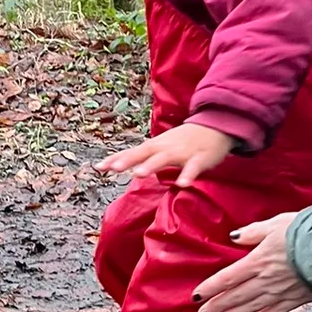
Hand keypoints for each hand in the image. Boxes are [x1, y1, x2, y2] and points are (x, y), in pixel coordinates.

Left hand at [98, 122, 234, 188]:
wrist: (214, 127)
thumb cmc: (183, 140)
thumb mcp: (160, 146)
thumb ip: (142, 157)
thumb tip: (116, 165)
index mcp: (155, 146)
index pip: (131, 152)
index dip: (115, 159)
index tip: (98, 167)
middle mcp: (165, 147)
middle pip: (143, 153)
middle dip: (128, 160)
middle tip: (113, 168)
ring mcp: (182, 152)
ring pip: (165, 158)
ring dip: (151, 165)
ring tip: (138, 174)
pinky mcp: (200, 158)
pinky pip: (193, 168)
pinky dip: (187, 175)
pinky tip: (182, 184)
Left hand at [193, 212, 311, 311]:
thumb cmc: (306, 232)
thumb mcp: (276, 224)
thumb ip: (254, 232)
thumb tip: (235, 237)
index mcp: (258, 261)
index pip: (227, 278)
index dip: (210, 288)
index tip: (197, 296)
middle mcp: (266, 280)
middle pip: (235, 296)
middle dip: (217, 306)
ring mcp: (281, 292)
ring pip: (251, 307)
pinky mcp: (296, 299)